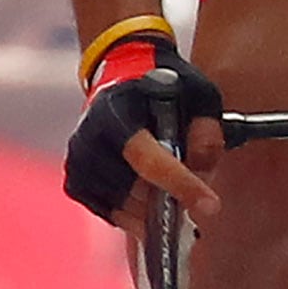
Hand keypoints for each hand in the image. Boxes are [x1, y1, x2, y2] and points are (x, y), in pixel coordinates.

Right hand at [64, 37, 225, 236]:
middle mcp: (90, 137)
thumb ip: (206, 130)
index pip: (148, 158)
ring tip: (173, 190)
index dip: (181, 184)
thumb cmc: (163, 86)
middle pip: (137, 189)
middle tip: (198, 196)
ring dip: (155, 209)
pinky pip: (111, 213)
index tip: (211, 207)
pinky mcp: (76, 182)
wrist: (122, 73)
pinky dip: (135, 215)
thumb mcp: (198, 94)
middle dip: (173, 199)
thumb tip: (201, 172)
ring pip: (125, 207)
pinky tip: (151, 200)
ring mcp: (79, 162)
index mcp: (116, 110)